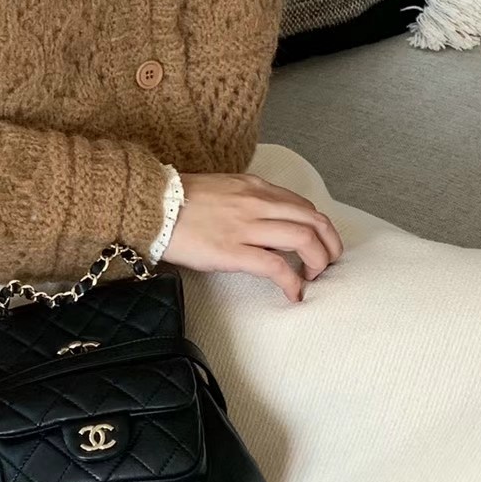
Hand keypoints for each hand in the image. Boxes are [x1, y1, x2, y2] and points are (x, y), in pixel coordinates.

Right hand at [164, 171, 342, 302]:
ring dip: (317, 262)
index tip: (318, 243)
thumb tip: (263, 223)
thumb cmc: (178, 201)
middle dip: (329, 244)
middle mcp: (257, 202)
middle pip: (313, 220)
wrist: (150, 207)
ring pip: (303, 239)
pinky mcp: (233, 251)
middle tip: (327, 264)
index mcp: (254, 187)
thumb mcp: (221, 189)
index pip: (302, 204)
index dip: (318, 226)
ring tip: (312, 279)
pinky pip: (277, 267)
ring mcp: (246, 227)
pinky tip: (293, 294)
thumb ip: (246, 200)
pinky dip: (293, 282)